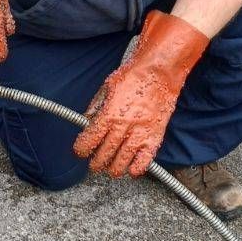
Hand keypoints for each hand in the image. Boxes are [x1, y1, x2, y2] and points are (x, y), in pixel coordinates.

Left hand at [73, 11, 208, 176]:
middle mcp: (123, 126)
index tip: (81, 151)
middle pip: (103, 155)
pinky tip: (131, 168)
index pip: (89, 141)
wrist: (160, 71)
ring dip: (113, 169)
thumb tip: (85, 121)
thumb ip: (95, 106)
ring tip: (110, 168)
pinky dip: (136, 169)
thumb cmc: (134, 75)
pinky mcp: (155, 136)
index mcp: (108, 114)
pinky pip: (144, 161)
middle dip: (95, 163)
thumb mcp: (107, 87)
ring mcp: (140, 133)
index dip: (82, 150)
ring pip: (122, 162)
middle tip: (95, 163)